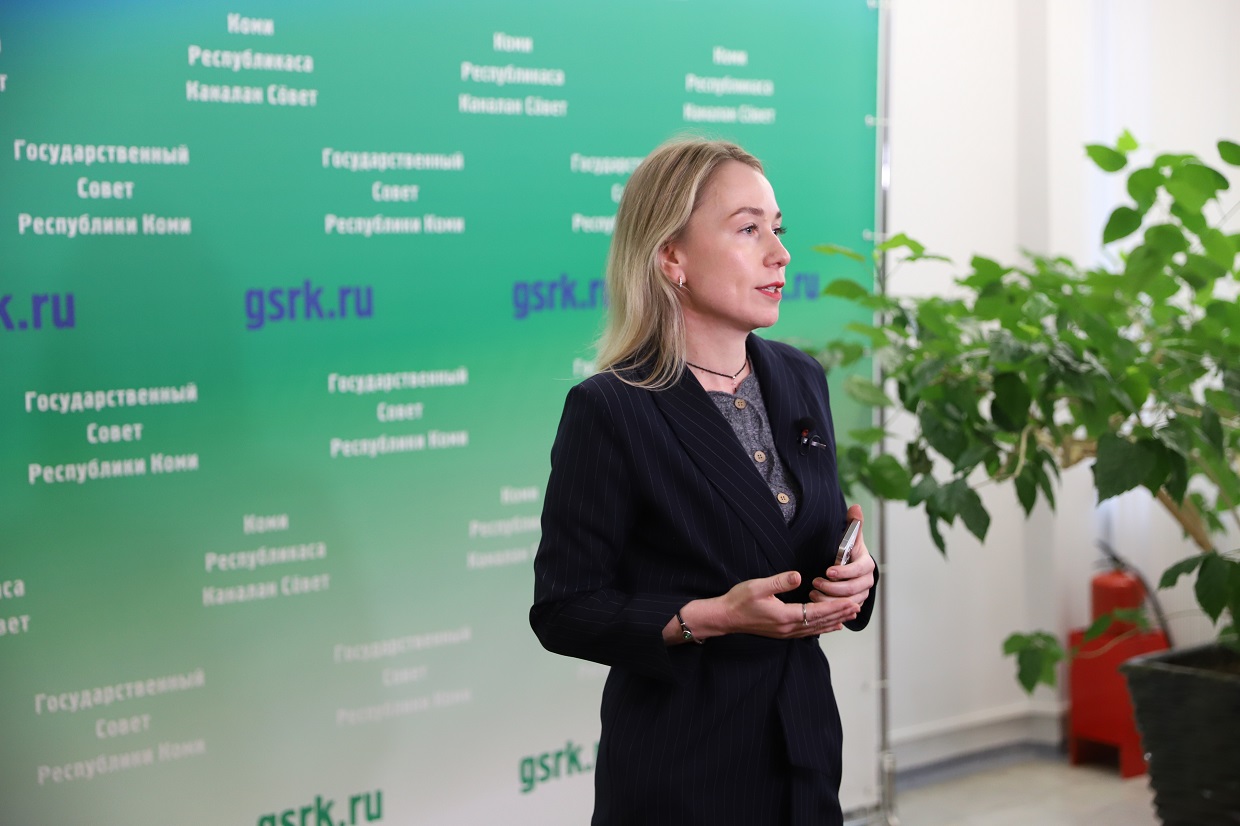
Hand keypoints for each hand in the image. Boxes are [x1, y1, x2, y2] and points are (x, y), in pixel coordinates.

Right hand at [707, 570, 858, 639]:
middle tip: (857, 608)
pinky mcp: (782, 631)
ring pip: (816, 628)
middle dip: (840, 614)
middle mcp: (788, 628)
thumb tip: (799, 576)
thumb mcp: (758, 586)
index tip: (851, 602)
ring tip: (848, 616)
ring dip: (834, 621)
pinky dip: (821, 627)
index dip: (836, 607)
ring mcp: (785, 632)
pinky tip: (828, 625)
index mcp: (785, 616)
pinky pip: (807, 631)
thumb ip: (780, 581)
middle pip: (821, 622)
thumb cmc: (739, 600)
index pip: (817, 612)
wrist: (725, 617)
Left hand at [809, 504, 875, 610]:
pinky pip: (843, 609)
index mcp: (867, 564)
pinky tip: (816, 601)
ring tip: (812, 593)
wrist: (851, 566)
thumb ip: (853, 524)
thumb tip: (856, 507)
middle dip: (832, 587)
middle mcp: (868, 581)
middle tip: (815, 583)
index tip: (828, 570)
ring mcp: (862, 594)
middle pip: (852, 589)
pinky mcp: (855, 604)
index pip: (858, 570)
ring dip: (829, 598)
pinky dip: (830, 606)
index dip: (844, 571)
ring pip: (847, 602)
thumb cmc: (849, 551)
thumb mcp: (851, 538)